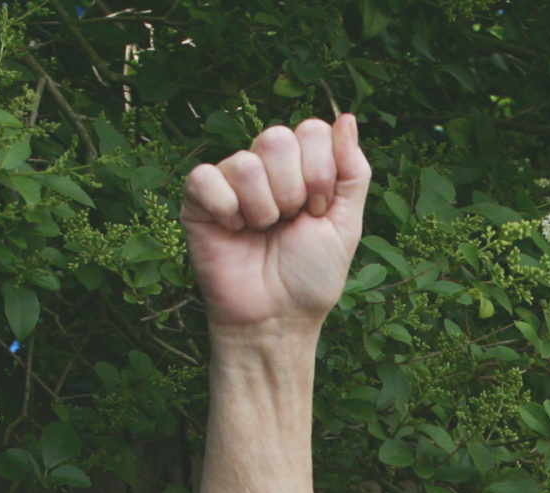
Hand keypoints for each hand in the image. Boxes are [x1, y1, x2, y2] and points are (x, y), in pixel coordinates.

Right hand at [182, 114, 371, 337]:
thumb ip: (352, 170)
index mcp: (300, 168)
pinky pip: (207, 178)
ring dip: (263, 208)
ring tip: (262, 232)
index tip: (319, 211)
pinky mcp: (197, 200)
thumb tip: (346, 117)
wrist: (278, 318)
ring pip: (246, 163)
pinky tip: (234, 231)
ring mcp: (230, 181)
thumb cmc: (310, 275)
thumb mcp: (346, 223)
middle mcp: (264, 168)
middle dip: (293, 191)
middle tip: (290, 223)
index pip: (311, 130)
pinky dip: (227, 210)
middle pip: (277, 139)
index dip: (320, 173)